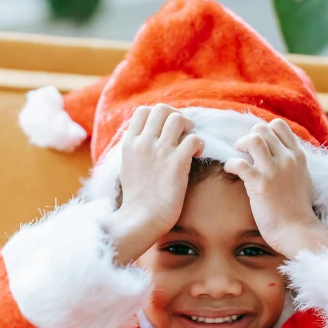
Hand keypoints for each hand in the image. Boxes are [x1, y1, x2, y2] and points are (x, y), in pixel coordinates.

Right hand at [107, 104, 204, 264]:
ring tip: (190, 143)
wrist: (141, 218)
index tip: (166, 128)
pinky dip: (199, 144)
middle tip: (183, 132)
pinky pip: (194, 139)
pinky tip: (197, 156)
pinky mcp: (177, 163)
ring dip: (189, 127)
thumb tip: (146, 138)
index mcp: (130, 143)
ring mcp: (160, 152)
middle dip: (176, 115)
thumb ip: (136, 150)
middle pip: (161, 109)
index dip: (159, 115)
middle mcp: (144, 143)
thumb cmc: (137, 198)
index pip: (143, 111)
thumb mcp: (127, 167)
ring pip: (178, 119)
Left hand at [224, 119, 327, 257]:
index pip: (279, 126)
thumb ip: (293, 163)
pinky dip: (230, 164)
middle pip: (262, 129)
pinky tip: (230, 171)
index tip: (257, 145)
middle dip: (248, 137)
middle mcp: (288, 159)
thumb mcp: (303, 178)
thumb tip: (282, 154)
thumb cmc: (298, 209)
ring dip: (240, 145)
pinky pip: (240, 163)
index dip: (263, 131)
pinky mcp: (260, 185)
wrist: (297, 230)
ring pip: (253, 139)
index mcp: (298, 156)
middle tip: (243, 152)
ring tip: (238, 157)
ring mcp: (274, 171)